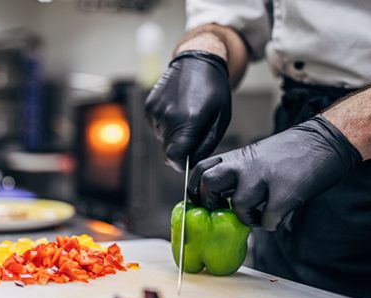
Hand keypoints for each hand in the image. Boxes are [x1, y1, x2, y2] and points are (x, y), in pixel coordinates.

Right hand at [145, 50, 230, 171]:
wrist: (197, 60)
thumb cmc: (213, 88)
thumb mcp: (221, 118)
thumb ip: (206, 144)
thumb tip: (193, 162)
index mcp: (189, 121)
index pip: (175, 157)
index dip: (181, 164)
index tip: (188, 161)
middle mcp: (169, 117)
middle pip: (168, 150)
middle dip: (180, 148)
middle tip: (193, 132)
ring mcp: (156, 111)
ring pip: (162, 139)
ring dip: (173, 134)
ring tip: (186, 115)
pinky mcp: (149, 107)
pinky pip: (157, 127)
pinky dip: (166, 124)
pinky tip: (176, 108)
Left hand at [189, 115, 361, 230]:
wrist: (324, 141)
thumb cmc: (287, 154)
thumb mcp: (253, 156)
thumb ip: (235, 173)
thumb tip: (218, 201)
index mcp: (236, 157)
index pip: (200, 169)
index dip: (194, 188)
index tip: (201, 201)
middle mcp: (245, 165)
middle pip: (208, 182)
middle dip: (210, 201)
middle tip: (222, 210)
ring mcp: (264, 178)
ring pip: (238, 205)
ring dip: (246, 217)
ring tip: (258, 214)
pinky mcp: (285, 192)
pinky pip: (268, 219)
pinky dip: (270, 223)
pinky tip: (277, 216)